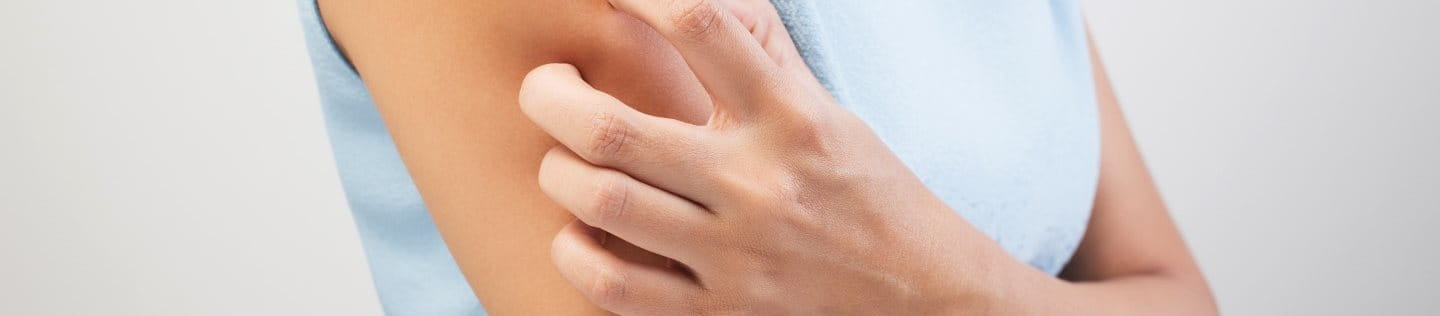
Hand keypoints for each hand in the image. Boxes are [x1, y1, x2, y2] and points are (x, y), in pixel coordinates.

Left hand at [521, 0, 1041, 313]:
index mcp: (788, 116)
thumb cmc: (863, 188)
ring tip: (562, 158)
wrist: (919, 290)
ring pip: (601, 203)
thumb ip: (760, 54)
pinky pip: (613, 286)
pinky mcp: (720, 310)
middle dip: (550, 95)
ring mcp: (735, 253)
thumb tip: (700, 4)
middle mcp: (757, 181)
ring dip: (558, 172)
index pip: (700, 25)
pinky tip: (578, 230)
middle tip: (547, 85)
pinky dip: (574, 252)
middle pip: (613, 127)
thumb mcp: (824, 108)